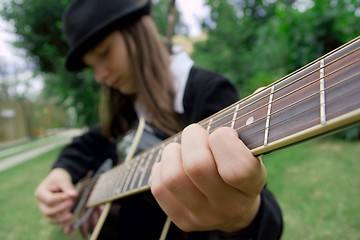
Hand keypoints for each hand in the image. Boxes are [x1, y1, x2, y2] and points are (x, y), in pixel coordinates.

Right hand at [34, 168, 77, 233]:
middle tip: (72, 202)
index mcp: (40, 193)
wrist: (59, 180)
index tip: (70, 196)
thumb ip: (67, 186)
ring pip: (51, 219)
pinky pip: (56, 222)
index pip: (49, 199)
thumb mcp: (63, 179)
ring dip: (61, 218)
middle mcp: (41, 203)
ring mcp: (45, 210)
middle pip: (48, 211)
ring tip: (71, 214)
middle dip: (61, 208)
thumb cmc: (59, 178)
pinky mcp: (53, 214)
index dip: (60, 199)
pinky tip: (69, 227)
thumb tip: (74, 195)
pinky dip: (62, 224)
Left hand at [151, 124, 266, 232]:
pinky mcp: (183, 221)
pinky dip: (162, 168)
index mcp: (251, 187)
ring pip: (173, 177)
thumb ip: (235, 139)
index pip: (237, 168)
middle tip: (195, 133)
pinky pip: (159, 188)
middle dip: (192, 138)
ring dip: (172, 153)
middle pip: (197, 167)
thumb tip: (217, 131)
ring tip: (181, 149)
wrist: (235, 209)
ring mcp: (204, 217)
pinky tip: (174, 165)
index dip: (224, 140)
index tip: (223, 133)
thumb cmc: (237, 166)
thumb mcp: (247, 152)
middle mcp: (229, 207)